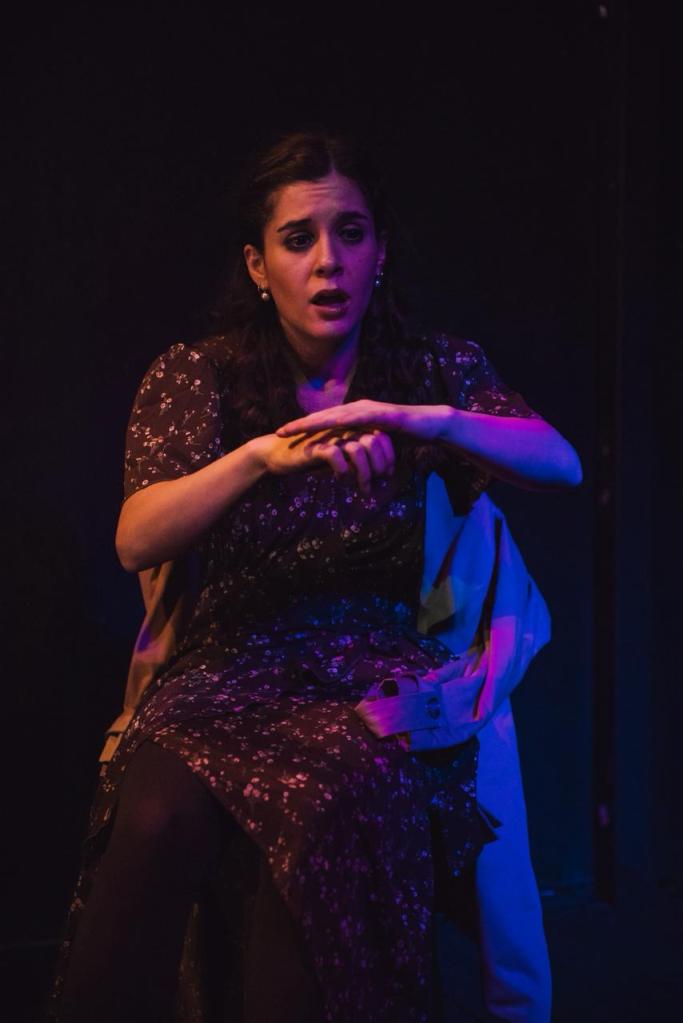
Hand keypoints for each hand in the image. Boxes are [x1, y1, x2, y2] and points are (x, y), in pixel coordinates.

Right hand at [251, 427, 395, 493]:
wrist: (278, 455)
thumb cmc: (311, 459)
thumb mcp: (340, 459)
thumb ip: (357, 462)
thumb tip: (378, 476)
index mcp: (351, 429)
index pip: (381, 437)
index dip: (388, 456)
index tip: (388, 475)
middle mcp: (342, 429)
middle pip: (374, 441)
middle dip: (380, 465)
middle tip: (378, 483)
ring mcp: (329, 436)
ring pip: (359, 449)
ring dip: (365, 472)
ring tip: (363, 486)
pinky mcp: (315, 446)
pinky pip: (336, 456)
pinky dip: (343, 470)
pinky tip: (341, 479)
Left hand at [275, 399, 447, 442]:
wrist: (430, 425)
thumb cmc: (404, 437)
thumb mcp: (375, 445)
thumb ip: (361, 450)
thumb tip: (348, 466)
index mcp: (354, 415)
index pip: (325, 422)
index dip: (304, 429)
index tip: (284, 435)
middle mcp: (358, 408)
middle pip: (323, 417)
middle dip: (300, 424)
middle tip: (278, 432)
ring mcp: (368, 409)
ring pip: (334, 416)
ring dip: (313, 422)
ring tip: (294, 428)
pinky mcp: (380, 414)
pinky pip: (356, 418)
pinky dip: (340, 421)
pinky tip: (325, 424)